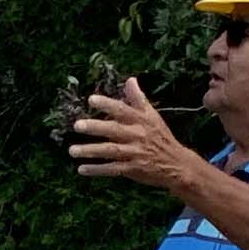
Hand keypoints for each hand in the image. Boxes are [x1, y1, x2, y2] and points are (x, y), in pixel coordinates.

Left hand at [68, 83, 202, 194]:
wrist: (176, 164)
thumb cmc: (160, 137)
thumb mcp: (152, 116)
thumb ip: (138, 99)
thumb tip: (130, 80)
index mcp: (141, 120)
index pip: (122, 109)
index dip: (107, 104)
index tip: (91, 99)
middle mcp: (137, 135)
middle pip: (114, 129)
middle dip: (95, 127)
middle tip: (77, 125)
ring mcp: (135, 152)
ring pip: (111, 150)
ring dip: (91, 150)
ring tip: (72, 150)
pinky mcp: (133, 169)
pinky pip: (112, 169)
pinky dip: (97, 169)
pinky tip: (82, 169)